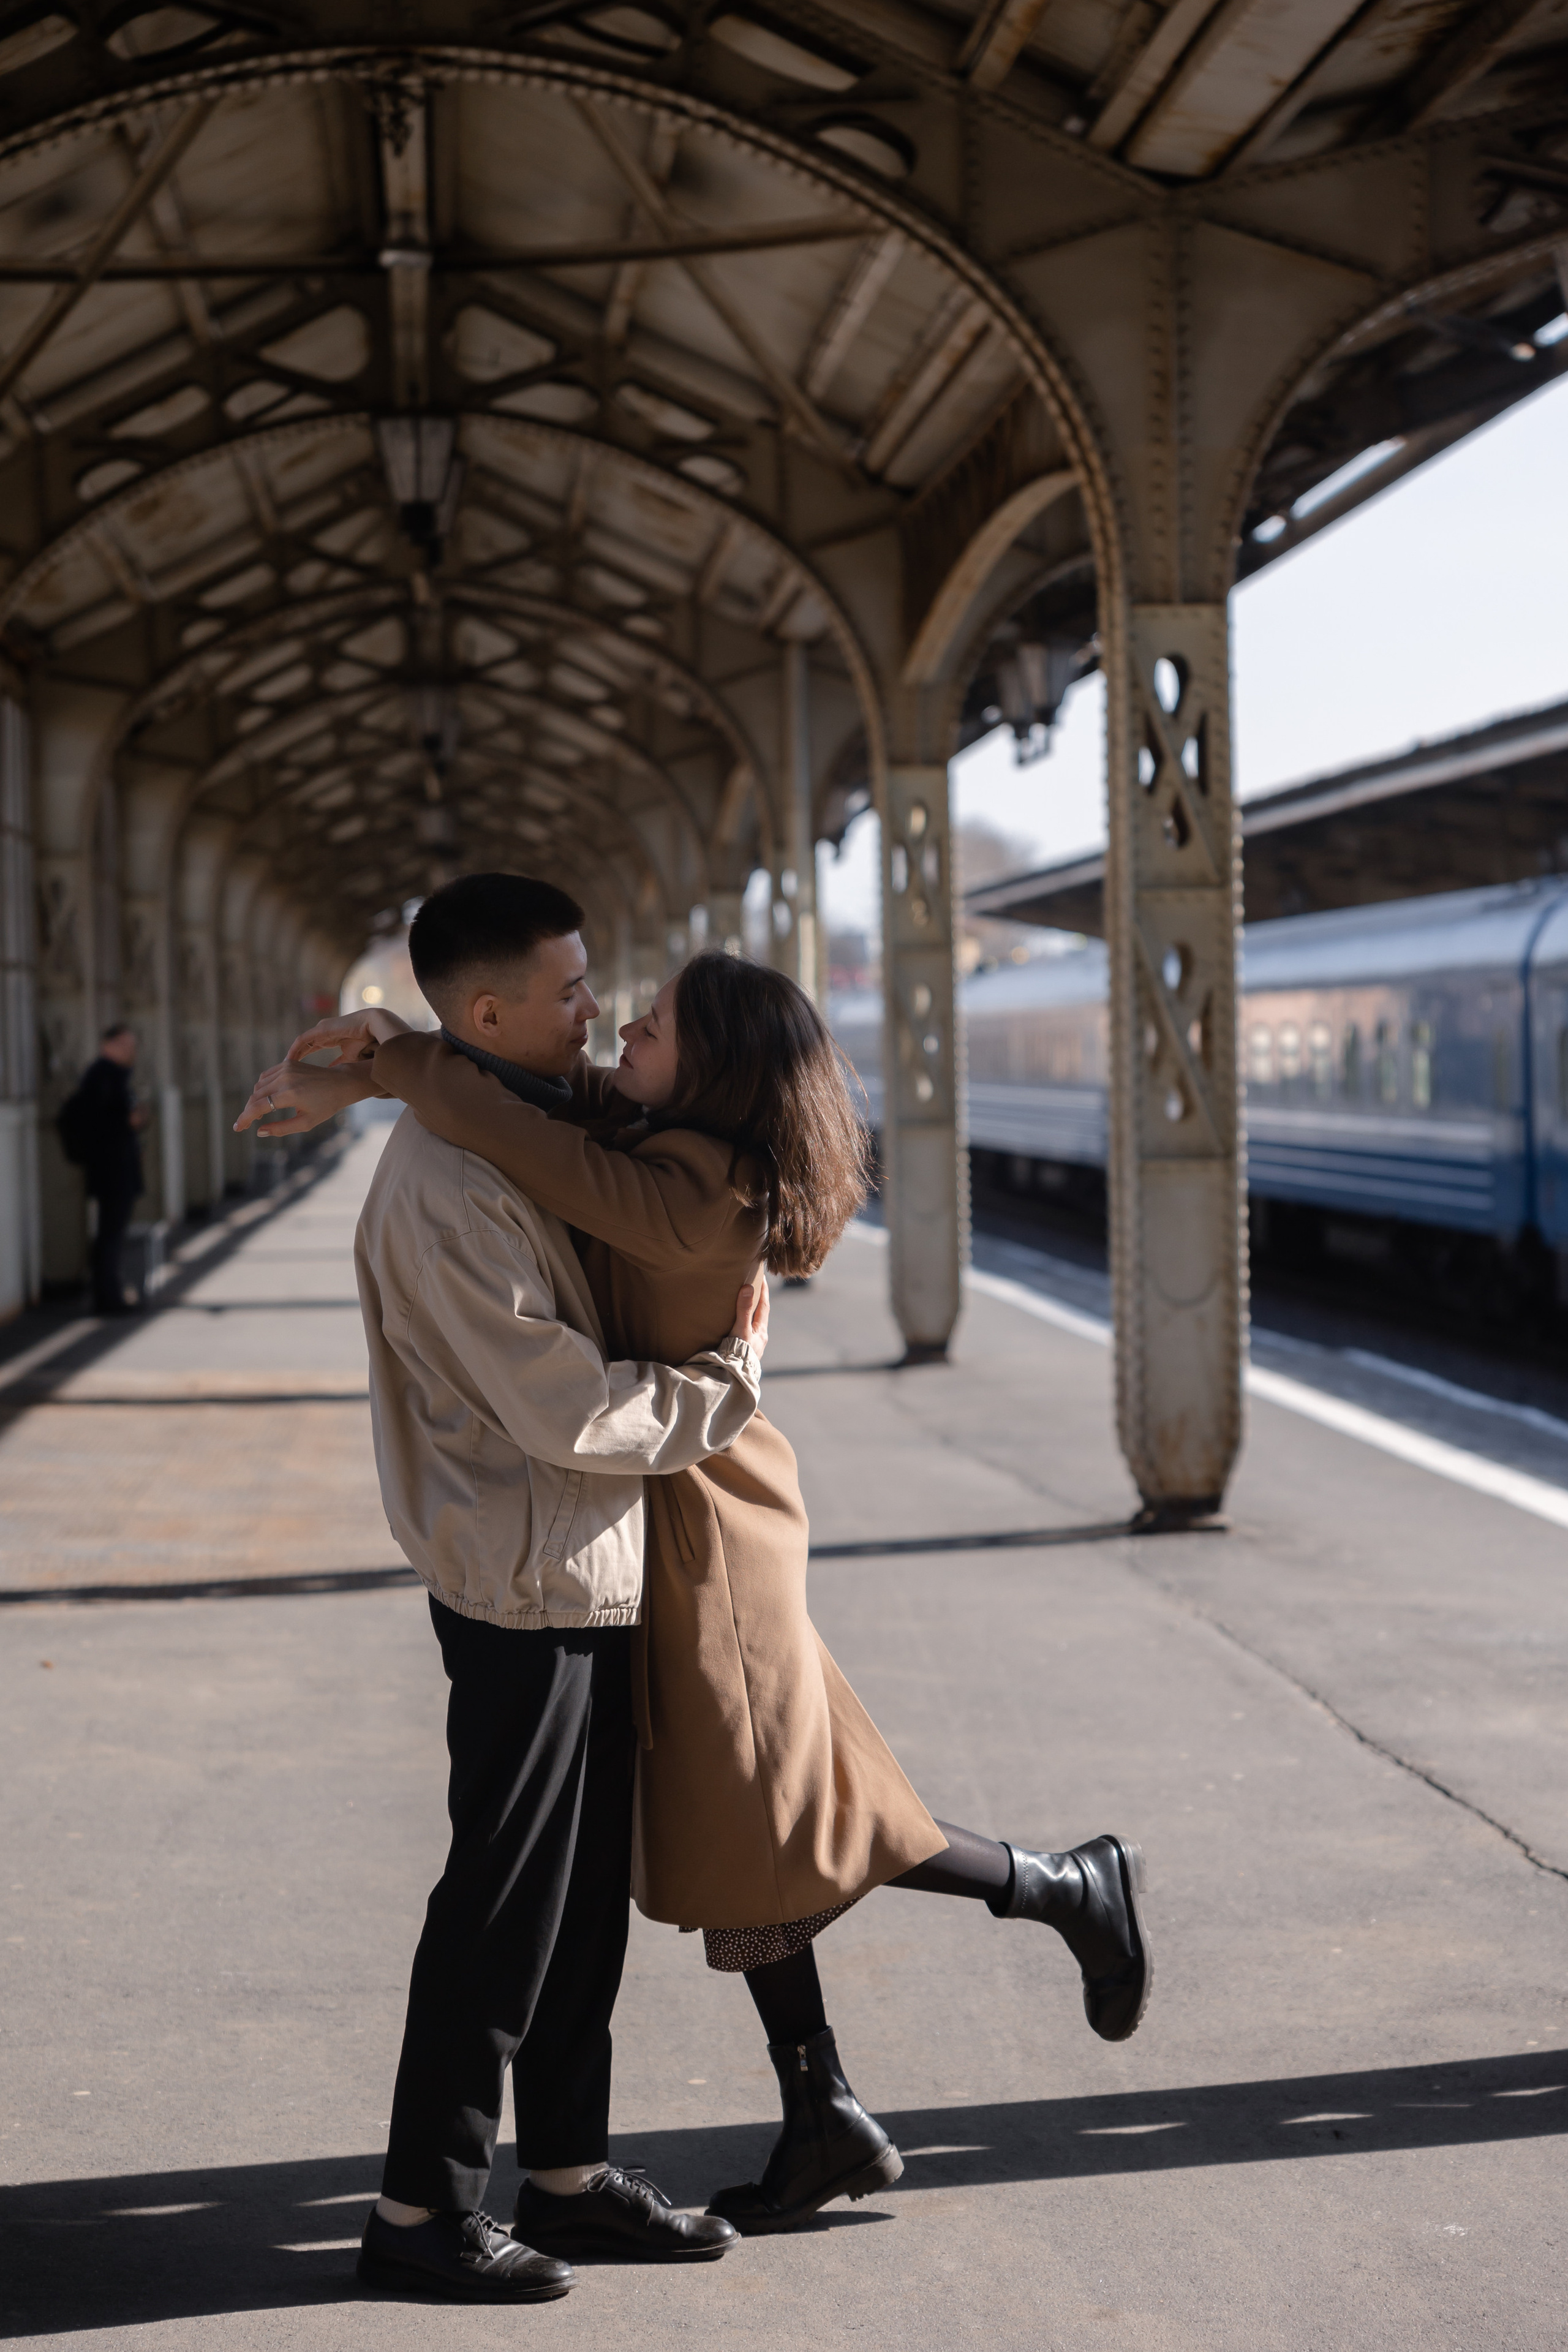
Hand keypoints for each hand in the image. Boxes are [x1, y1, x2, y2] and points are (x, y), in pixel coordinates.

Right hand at [234, 1060, 377, 1136]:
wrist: (341, 1083)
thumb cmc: (326, 1106)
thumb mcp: (306, 1123)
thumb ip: (281, 1128)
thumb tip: (259, 1131)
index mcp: (290, 1094)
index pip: (259, 1106)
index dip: (245, 1118)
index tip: (237, 1127)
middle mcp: (286, 1078)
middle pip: (255, 1095)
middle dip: (249, 1110)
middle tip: (247, 1124)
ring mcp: (286, 1067)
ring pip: (259, 1085)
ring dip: (256, 1099)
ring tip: (260, 1113)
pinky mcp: (288, 1062)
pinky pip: (267, 1076)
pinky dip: (263, 1087)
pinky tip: (268, 1098)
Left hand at [283, 1006, 411, 1063]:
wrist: (373, 1028)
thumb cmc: (366, 1042)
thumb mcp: (350, 1057)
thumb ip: (339, 1064)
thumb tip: (333, 1074)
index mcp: (329, 1038)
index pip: (310, 1048)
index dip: (301, 1060)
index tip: (293, 1073)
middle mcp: (322, 1033)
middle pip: (302, 1047)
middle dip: (292, 1059)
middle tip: (283, 1073)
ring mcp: (320, 1030)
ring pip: (300, 1044)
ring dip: (291, 1056)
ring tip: (282, 1069)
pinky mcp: (321, 1029)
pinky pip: (303, 1040)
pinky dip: (295, 1051)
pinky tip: (289, 1061)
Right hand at [730, 1271, 769, 1359]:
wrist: (733, 1377)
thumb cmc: (738, 1354)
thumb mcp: (741, 1329)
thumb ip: (743, 1310)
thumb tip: (748, 1288)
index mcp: (761, 1331)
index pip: (764, 1306)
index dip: (763, 1291)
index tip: (762, 1277)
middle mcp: (760, 1339)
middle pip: (760, 1315)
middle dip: (758, 1302)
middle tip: (754, 1288)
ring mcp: (753, 1347)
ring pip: (754, 1326)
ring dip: (751, 1315)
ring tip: (745, 1305)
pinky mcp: (746, 1353)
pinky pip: (747, 1334)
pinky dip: (744, 1325)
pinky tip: (738, 1327)